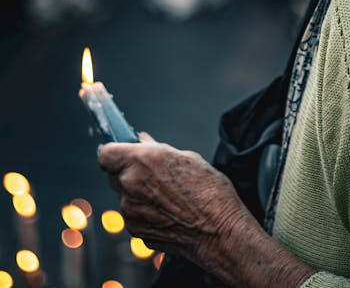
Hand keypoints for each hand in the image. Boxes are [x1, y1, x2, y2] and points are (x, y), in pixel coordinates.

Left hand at [98, 134, 247, 267]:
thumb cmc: (209, 192)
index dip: (113, 152)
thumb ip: (157, 149)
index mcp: (142, 160)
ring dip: (136, 192)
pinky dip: (144, 211)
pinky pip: (133, 214)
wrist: (219, 232)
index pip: (106, 153)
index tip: (122, 151)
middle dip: (127, 171)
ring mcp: (130, 211)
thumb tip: (143, 142)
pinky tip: (166, 211)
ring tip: (165, 195)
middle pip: (113, 174)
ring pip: (124, 195)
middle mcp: (131, 185)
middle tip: (150, 173)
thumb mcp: (187, 158)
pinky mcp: (135, 231)